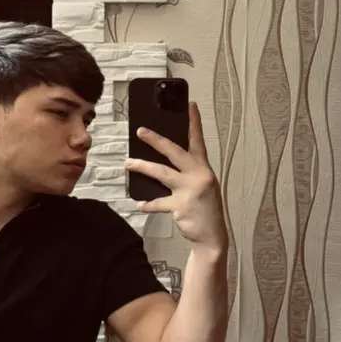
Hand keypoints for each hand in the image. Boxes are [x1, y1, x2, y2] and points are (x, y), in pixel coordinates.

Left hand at [124, 102, 226, 251]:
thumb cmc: (205, 209)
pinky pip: (159, 202)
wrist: (212, 236)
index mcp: (204, 169)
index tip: (190, 105)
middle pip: (175, 152)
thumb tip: (164, 162)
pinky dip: (148, 204)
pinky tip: (139, 204)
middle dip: (156, 140)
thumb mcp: (202, 186)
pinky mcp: (180, 206)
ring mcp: (190, 190)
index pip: (198, 141)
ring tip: (128, 163)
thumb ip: (188, 173)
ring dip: (142, 167)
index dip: (194, 123)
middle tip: (140, 131)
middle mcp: (199, 176)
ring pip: (162, 173)